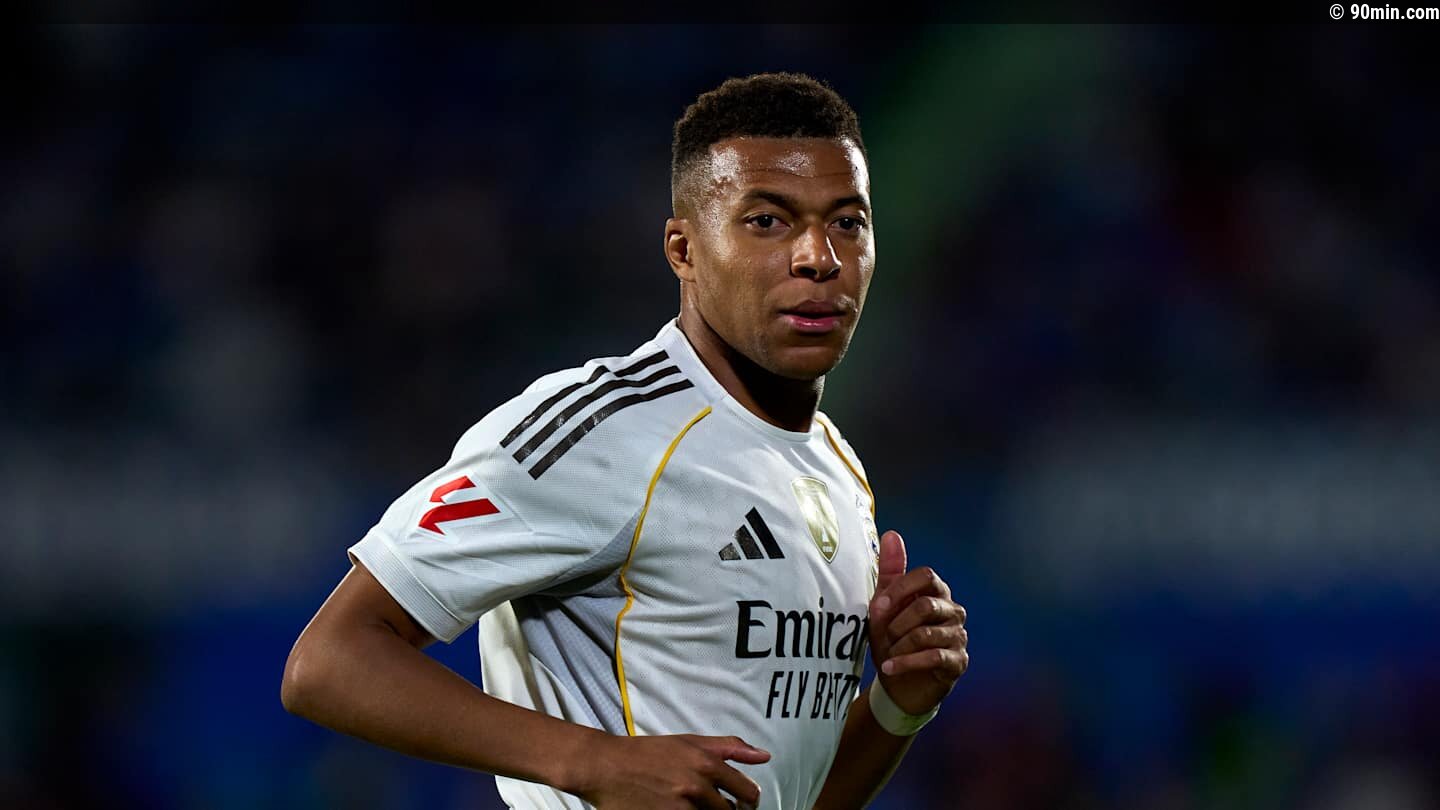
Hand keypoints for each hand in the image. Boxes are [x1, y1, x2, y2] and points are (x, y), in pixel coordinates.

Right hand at [573, 733, 770, 808]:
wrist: (607, 766)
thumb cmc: (648, 752)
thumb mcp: (690, 742)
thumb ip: (730, 747)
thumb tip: (765, 755)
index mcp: (706, 763)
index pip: (747, 791)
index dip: (750, 800)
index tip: (745, 802)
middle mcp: (696, 786)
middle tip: (720, 807)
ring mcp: (680, 808)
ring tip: (696, 807)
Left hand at [867, 530, 968, 715]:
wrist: (899, 684)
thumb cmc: (893, 640)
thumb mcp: (885, 606)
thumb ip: (890, 571)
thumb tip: (891, 534)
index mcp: (937, 592)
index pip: (926, 576)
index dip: (900, 590)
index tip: (878, 607)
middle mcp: (953, 610)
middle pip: (926, 605)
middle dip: (898, 622)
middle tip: (884, 635)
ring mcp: (958, 636)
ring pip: (927, 633)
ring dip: (899, 646)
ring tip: (887, 655)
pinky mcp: (959, 661)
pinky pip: (934, 656)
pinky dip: (907, 663)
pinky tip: (890, 668)